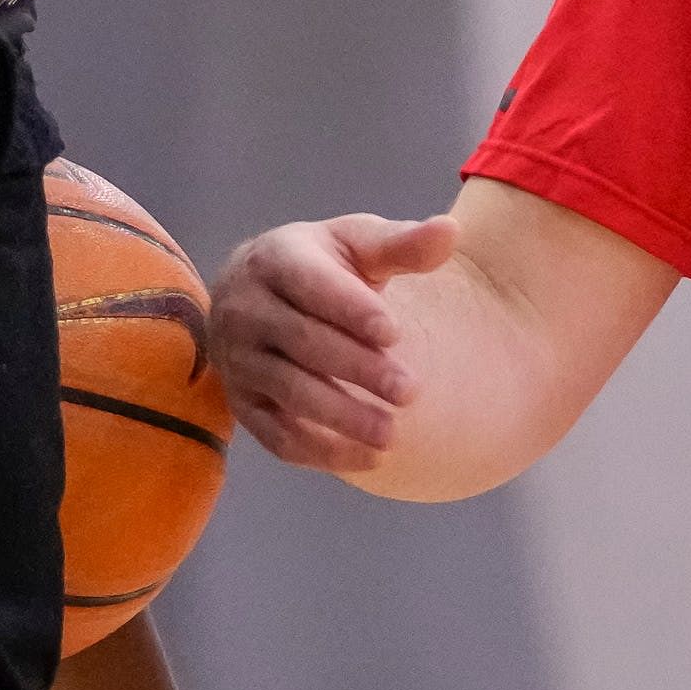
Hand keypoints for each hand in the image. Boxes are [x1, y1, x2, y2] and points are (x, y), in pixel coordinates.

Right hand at [214, 211, 457, 472]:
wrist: (258, 295)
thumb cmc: (322, 266)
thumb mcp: (358, 244)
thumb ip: (403, 244)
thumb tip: (451, 230)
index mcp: (275, 259)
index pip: (310, 285)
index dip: (351, 309)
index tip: (394, 333)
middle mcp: (245, 308)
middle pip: (302, 342)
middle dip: (357, 369)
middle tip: (410, 391)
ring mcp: (238, 359)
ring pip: (289, 391)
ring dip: (341, 416)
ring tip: (391, 433)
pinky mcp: (243, 403)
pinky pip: (276, 435)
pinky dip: (321, 452)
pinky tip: (370, 459)